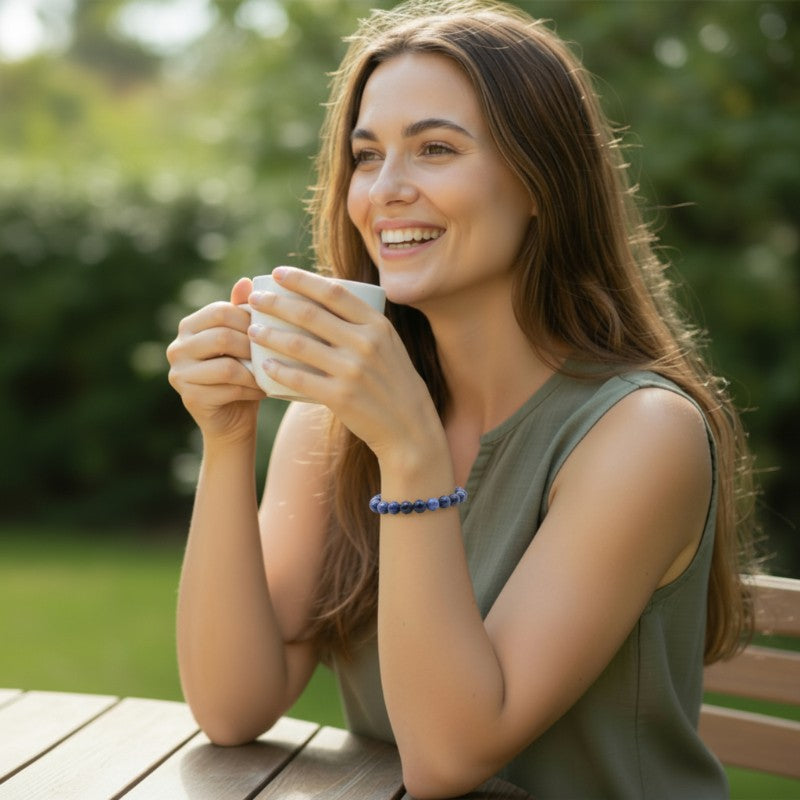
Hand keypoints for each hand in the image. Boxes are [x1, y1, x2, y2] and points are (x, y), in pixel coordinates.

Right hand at [167, 278, 264, 442]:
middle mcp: (177, 348)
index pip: (221, 311)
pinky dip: (252, 389)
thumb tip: (247, 281)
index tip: (272, 329)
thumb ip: (242, 312)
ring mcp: (179, 374)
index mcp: (189, 326)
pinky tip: (264, 390)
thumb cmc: (243, 373)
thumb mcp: (243, 340)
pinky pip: (229, 388)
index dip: (250, 319)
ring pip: (226, 365)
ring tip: (271, 372)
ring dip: (255, 370)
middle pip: (222, 336)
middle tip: (276, 353)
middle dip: (254, 346)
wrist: (234, 418)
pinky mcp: (190, 397)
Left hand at [247, 268, 444, 463]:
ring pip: (299, 344)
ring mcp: (353, 370)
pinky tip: (264, 365)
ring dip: (269, 334)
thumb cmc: (394, 383)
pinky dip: (278, 370)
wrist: (409, 428)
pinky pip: (300, 378)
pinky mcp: (341, 397)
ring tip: (253, 329)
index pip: (333, 292)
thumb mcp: (389, 346)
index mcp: (377, 325)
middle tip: (255, 300)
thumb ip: (363, 325)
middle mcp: (366, 343)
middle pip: (310, 314)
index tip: (278, 274)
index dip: (302, 280)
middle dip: (276, 303)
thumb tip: (324, 301)